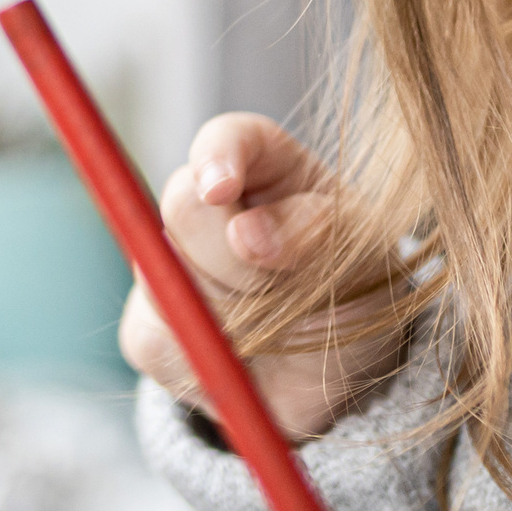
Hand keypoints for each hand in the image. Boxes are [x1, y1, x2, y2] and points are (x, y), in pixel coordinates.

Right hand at [118, 112, 403, 440]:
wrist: (345, 371)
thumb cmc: (358, 289)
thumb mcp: (362, 254)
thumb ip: (316, 232)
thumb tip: (246, 235)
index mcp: (265, 165)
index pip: (226, 139)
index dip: (215, 157)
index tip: (221, 190)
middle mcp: (208, 206)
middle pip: (182, 205)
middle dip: (230, 257)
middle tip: (277, 290)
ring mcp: (171, 263)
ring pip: (162, 276)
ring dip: (227, 316)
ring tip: (273, 328)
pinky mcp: (149, 325)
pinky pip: (155, 339)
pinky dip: (203, 356)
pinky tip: (241, 357)